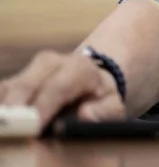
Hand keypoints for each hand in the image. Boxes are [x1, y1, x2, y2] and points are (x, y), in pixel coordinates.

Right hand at [0, 50, 124, 127]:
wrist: (89, 80)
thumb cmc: (100, 98)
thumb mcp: (112, 104)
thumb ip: (103, 111)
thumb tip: (85, 115)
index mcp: (79, 67)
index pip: (59, 87)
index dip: (44, 107)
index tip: (35, 127)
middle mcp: (51, 62)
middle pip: (27, 85)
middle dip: (18, 109)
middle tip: (13, 130)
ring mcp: (30, 69)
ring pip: (9, 89)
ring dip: (6, 109)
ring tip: (8, 128)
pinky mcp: (14, 80)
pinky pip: (2, 93)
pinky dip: (2, 106)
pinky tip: (5, 123)